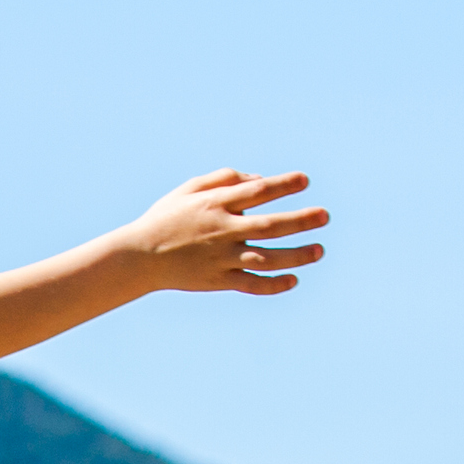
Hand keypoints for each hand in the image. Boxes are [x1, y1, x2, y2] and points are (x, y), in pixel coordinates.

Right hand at [121, 171, 329, 294]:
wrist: (138, 257)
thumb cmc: (166, 219)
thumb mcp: (189, 189)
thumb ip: (225, 178)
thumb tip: (260, 179)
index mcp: (215, 204)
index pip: (258, 191)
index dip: (283, 184)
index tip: (304, 181)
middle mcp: (222, 231)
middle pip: (270, 226)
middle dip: (301, 220)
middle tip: (325, 216)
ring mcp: (220, 258)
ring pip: (267, 258)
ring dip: (296, 255)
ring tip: (319, 250)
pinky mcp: (217, 280)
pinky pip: (251, 284)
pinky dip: (274, 284)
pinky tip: (293, 280)